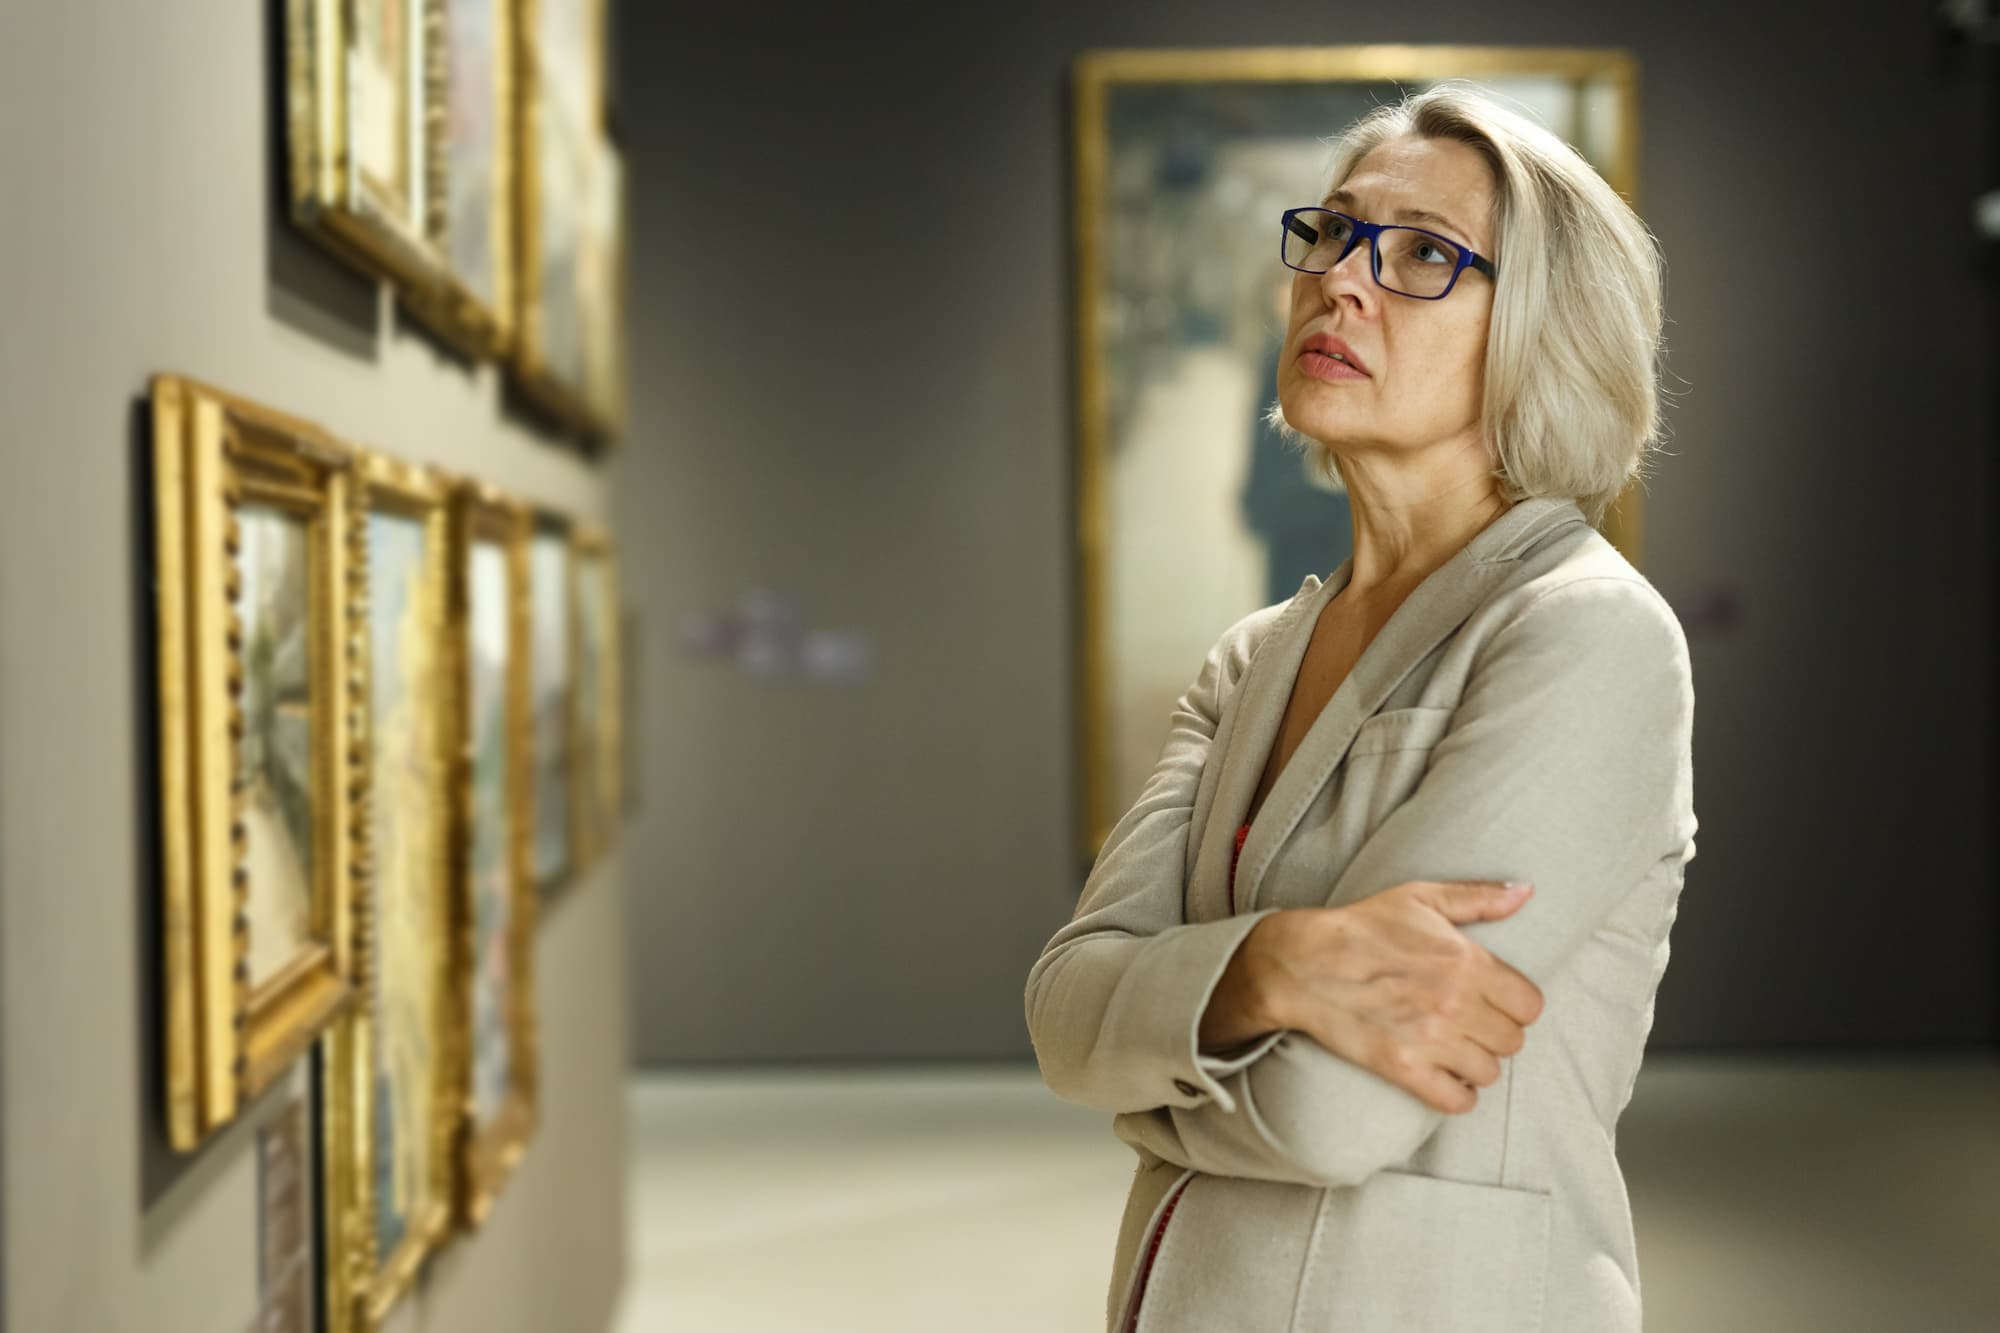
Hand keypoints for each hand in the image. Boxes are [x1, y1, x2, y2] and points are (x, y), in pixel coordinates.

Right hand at [1238, 882, 1544, 1113]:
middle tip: (1472, 1024)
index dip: (1516, 1004)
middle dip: (1496, 1033)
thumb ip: (1478, 897)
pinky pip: (1456, 1100)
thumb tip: (1526, 892)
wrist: (1302, 962)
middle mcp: (1455, 1003)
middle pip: (1512, 1041)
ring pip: (1489, 1072)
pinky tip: (1445, 1076)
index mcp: (1467, 961)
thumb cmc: (1362, 927)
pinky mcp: (1402, 1068)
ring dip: (1476, 1063)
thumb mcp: (1420, 898)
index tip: (1495, 1001)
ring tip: (1456, 1049)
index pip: (1530, 1005)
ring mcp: (1430, 1039)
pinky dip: (1456, 1094)